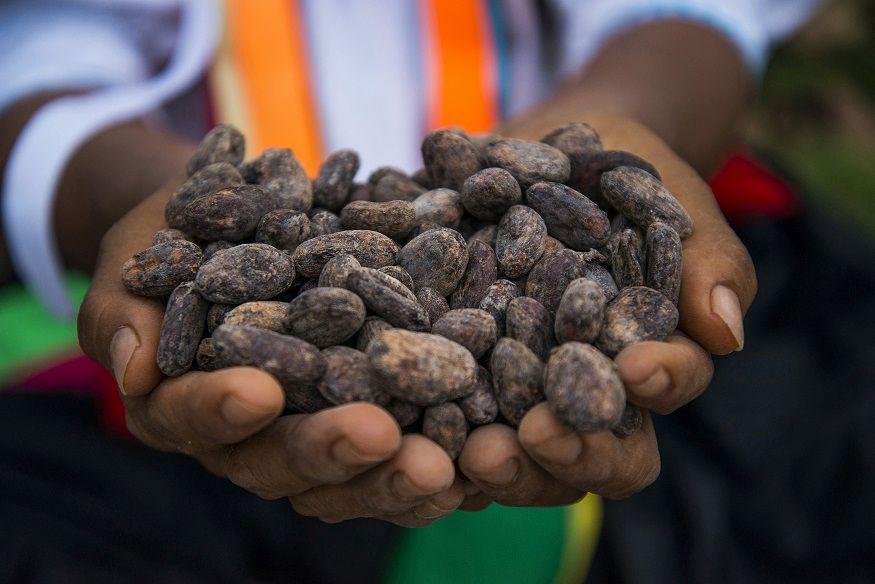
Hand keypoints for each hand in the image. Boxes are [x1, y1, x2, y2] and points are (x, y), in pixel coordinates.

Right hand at [78, 180, 463, 525]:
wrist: (236, 216)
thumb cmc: (174, 233)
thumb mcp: (137, 256)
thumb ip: (125, 309)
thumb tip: (133, 368)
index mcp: (181, 402)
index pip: (193, 416)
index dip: (220, 408)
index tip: (256, 389)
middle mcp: (247, 434)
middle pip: (282, 461)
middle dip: (329, 451)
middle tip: (379, 437)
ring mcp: (309, 431)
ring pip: (348, 476)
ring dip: (395, 475)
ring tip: (445, 469)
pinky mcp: (366, 417)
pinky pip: (401, 452)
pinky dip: (440, 456)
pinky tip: (479, 461)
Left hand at [459, 113, 755, 503]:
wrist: (544, 146)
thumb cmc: (624, 168)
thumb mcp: (668, 195)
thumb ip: (704, 258)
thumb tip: (725, 332)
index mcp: (643, 356)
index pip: (664, 389)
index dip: (659, 384)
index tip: (635, 366)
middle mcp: (577, 387)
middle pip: (586, 452)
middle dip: (565, 455)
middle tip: (532, 438)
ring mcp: (512, 387)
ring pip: (513, 454)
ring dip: (494, 462)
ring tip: (463, 452)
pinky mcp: (452, 370)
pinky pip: (439, 411)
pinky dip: (424, 420)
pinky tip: (399, 412)